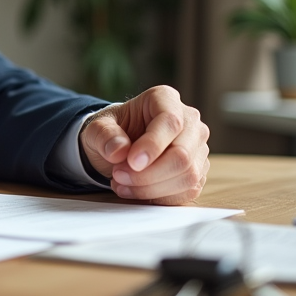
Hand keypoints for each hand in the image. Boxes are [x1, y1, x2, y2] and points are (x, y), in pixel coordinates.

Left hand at [79, 85, 209, 205]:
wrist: (118, 146)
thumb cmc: (112, 132)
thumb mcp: (97, 128)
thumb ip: (104, 135)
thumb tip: (118, 151)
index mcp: (165, 99)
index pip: (171, 122)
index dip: (152, 145)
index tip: (132, 162)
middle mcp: (189, 121)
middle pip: (183, 154)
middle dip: (148, 173)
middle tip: (118, 175)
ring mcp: (197, 148)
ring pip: (188, 176)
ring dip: (151, 187)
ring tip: (122, 183)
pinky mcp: (197, 172)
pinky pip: (187, 191)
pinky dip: (159, 197)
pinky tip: (136, 191)